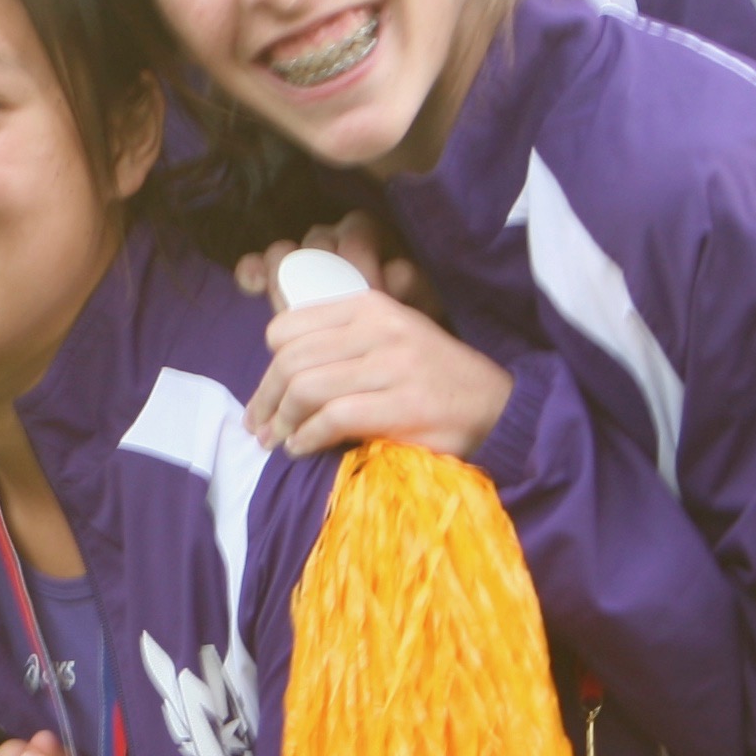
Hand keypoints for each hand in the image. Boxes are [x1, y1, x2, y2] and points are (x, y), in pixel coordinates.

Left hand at [246, 286, 513, 460]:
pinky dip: (307, 438)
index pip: (288, 328)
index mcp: (369, 306)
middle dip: (266, 400)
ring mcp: (392, 366)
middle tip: (259, 427)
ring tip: (278, 441)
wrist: (496, 406)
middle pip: (291, 362)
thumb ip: (341, 341)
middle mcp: (379, 329)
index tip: (267, 392)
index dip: (268, 365)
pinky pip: (333, 419)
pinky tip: (303, 448)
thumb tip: (279, 368)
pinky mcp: (402, 406)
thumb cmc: (433, 376)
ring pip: (306, 389)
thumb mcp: (389, 338)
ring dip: (283, 422)